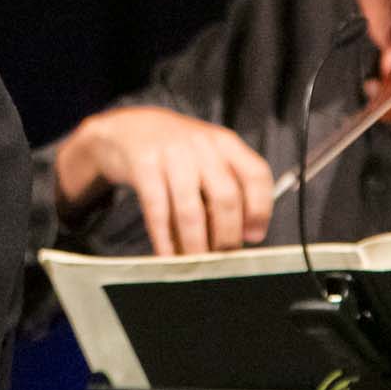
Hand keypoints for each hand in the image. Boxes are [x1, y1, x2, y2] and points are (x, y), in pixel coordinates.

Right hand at [53, 105, 272, 255]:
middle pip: (225, 198)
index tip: (254, 235)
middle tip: (222, 256)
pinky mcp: (143, 166)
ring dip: (196, 244)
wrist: (131, 128)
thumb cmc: (176, 151)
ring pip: (191, 210)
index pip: (256, 175)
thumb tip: (248, 232)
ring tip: (197, 261)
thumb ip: (230, 186)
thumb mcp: (208, 156)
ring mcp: (172, 155)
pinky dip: (164, 239)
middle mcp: (202, 146)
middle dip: (227, 235)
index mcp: (225, 143)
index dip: (260, 209)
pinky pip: (158, 211)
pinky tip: (168, 254)